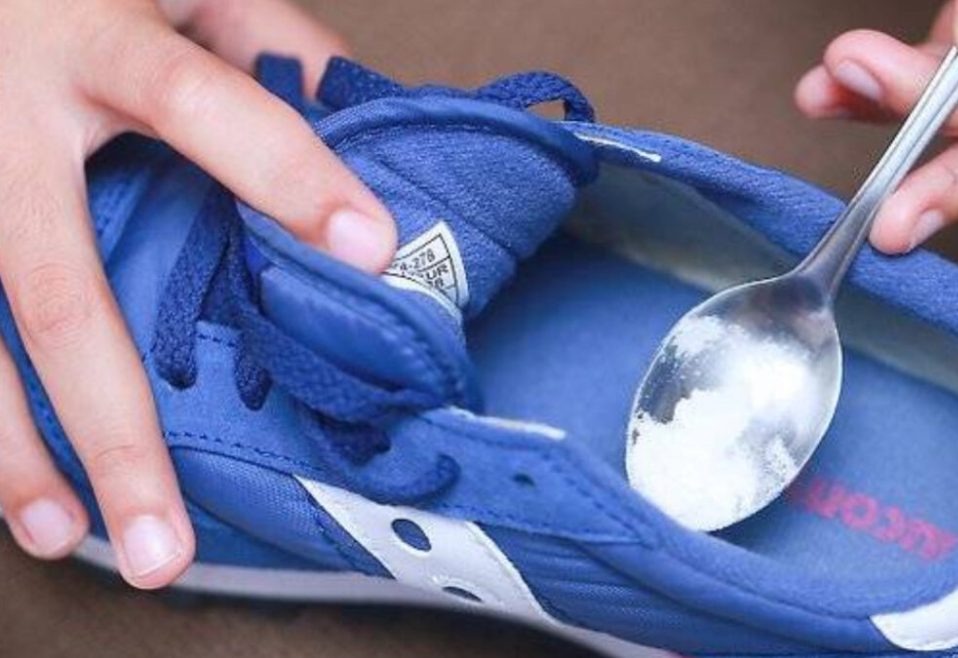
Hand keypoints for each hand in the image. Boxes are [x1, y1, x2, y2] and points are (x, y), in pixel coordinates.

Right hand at [0, 0, 395, 588]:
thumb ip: (262, 41)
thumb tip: (368, 129)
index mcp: (87, 33)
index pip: (197, 102)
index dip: (285, 175)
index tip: (373, 249)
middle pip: (51, 289)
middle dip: (114, 425)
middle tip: (168, 544)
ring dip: (16, 453)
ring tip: (73, 542)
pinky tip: (20, 487)